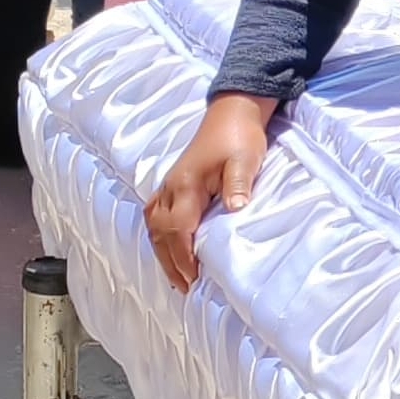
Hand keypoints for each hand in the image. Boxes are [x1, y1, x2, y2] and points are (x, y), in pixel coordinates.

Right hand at [143, 93, 277, 287]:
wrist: (232, 111)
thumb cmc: (240, 136)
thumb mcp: (245, 159)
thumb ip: (238, 184)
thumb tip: (235, 209)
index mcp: (187, 184)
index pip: (178, 228)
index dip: (183, 257)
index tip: (193, 279)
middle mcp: (171, 186)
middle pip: (161, 232)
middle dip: (170, 262)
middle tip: (185, 288)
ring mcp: (169, 184)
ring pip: (154, 224)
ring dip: (162, 252)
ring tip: (176, 277)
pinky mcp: (173, 182)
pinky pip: (156, 214)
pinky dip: (159, 236)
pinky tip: (168, 248)